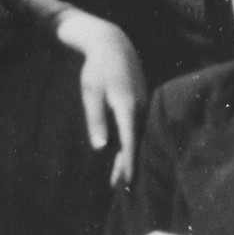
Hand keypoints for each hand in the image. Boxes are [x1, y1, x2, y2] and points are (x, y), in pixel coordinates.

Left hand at [57, 11, 146, 185]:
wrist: (113, 44)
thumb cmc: (97, 68)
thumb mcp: (90, 92)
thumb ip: (96, 119)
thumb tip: (101, 147)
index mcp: (127, 105)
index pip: (130, 140)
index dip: (129, 161)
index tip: (127, 180)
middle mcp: (139, 108)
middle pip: (136, 142)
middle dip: (129, 165)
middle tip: (121, 190)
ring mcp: (142, 105)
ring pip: (138, 136)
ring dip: (129, 156)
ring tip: (119, 179)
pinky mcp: (140, 104)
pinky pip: (137, 128)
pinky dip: (131, 143)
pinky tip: (124, 155)